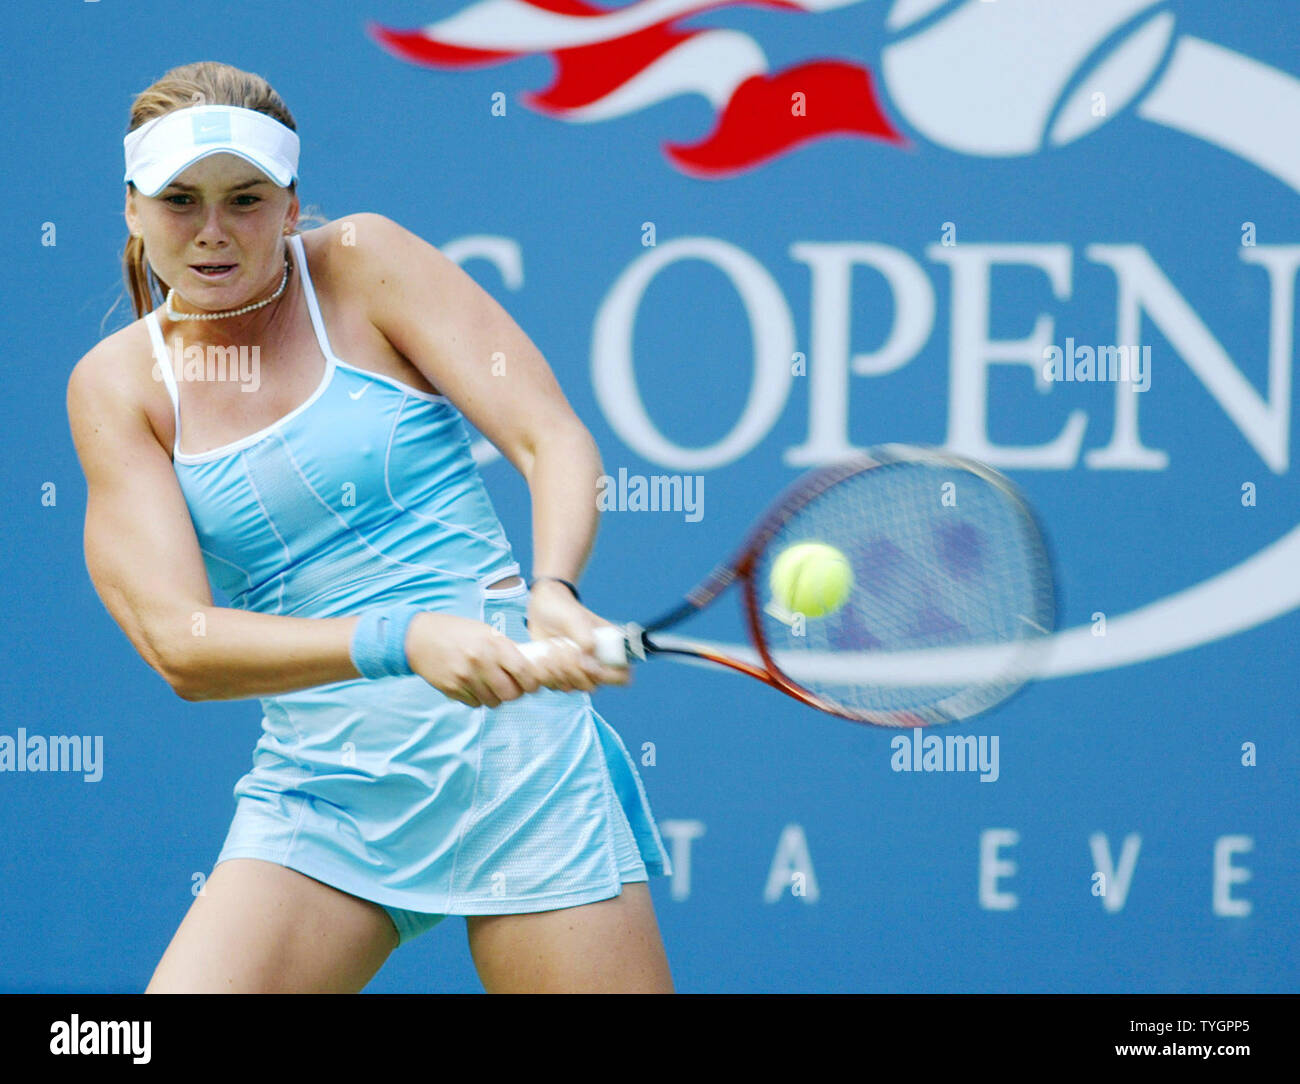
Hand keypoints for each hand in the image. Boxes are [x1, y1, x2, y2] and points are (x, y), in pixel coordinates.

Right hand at [403, 611, 542, 708]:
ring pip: (494, 702)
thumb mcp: (484, 631)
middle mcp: (480, 662)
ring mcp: (465, 678)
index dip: (532, 682)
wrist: (419, 638)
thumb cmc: (456, 632)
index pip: (524, 671)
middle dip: (515, 693)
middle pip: (511, 693)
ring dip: (496, 696)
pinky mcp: (452, 690)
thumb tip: (528, 668)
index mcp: (493, 644)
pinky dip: (478, 698)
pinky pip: (475, 704)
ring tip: (489, 683)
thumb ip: (505, 649)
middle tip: (512, 686)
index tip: (532, 684)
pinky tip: (472, 685)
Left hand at [525, 580, 630, 693]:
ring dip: (558, 670)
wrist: (542, 609)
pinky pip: (555, 686)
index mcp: (609, 650)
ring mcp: (578, 671)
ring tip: (552, 645)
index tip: (587, 662)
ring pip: (573, 687)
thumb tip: (588, 664)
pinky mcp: (560, 675)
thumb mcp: (575, 619)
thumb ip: (585, 639)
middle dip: (574, 669)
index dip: (607, 677)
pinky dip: (546, 673)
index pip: (622, 676)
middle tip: (563, 646)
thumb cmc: (564, 609)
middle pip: (592, 686)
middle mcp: (596, 664)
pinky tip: (543, 654)